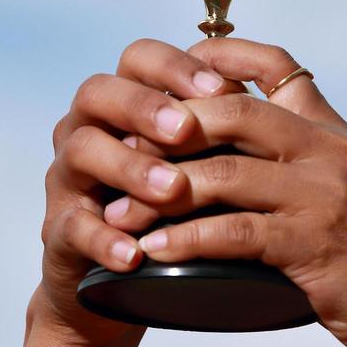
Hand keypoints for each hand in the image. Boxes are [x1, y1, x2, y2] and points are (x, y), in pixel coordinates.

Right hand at [35, 39, 242, 346]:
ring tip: (171, 190)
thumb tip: (286, 87)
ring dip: (129, 167)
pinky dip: (104, 238)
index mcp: (127, 104)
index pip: (139, 59)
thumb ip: (228, 126)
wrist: (130, 288)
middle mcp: (91, 129)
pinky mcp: (60, 231)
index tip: (219, 88)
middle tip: (184, 129)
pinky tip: (135, 252)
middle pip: (99, 91)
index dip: (175, 66)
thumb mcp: (205, 164)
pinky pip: (72, 225)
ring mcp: (69, 178)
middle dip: (145, 106)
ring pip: (82, 150)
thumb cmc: (178, 212)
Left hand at [103, 38, 346, 346]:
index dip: (220, 55)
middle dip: (167, 128)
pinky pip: (232, 233)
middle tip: (121, 153)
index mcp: (333, 132)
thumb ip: (304, 162)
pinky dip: (184, 239)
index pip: (278, 65)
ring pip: (222, 172)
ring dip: (159, 193)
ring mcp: (323, 195)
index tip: (170, 67)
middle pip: (232, 110)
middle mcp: (329, 151)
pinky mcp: (313, 243)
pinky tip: (153, 250)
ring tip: (117, 215)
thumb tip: (238, 149)